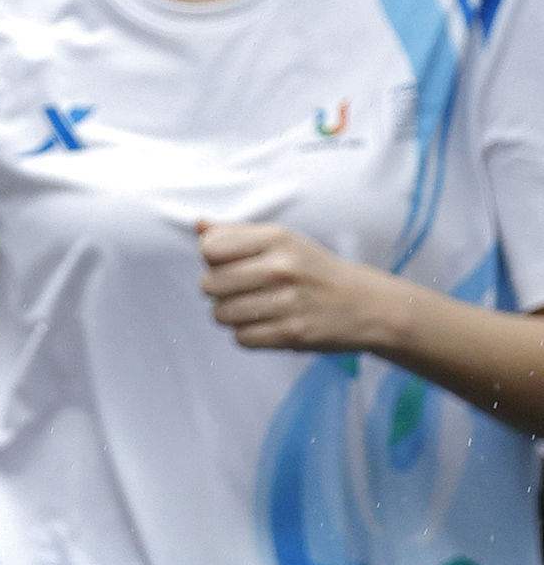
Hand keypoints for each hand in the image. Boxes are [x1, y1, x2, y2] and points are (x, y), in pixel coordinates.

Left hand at [195, 218, 393, 355]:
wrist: (365, 304)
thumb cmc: (313, 269)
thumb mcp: (283, 240)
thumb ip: (237, 233)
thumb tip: (199, 227)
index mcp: (278, 238)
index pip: (210, 249)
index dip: (211, 259)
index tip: (228, 262)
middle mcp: (282, 267)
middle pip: (208, 284)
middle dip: (217, 289)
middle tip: (241, 288)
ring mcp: (287, 302)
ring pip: (220, 314)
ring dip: (231, 314)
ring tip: (255, 306)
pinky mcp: (291, 333)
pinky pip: (240, 338)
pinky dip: (248, 333)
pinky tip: (268, 322)